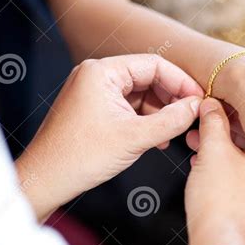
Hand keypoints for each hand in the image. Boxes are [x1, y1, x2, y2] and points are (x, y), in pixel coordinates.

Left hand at [16, 55, 201, 220]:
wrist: (45, 180)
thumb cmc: (80, 157)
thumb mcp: (134, 138)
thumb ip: (171, 120)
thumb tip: (197, 107)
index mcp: (102, 71)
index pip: (154, 64)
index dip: (180, 82)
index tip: (199, 100)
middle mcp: (96, 75)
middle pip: (147, 77)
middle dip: (170, 98)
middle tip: (191, 117)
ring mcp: (93, 91)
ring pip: (139, 94)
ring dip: (159, 112)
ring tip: (174, 133)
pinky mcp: (92, 108)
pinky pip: (127, 107)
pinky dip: (144, 120)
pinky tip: (157, 139)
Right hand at [185, 99, 244, 244]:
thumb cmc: (223, 203)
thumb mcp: (214, 150)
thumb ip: (214, 123)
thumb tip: (212, 104)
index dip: (232, 114)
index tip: (214, 111)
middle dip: (224, 137)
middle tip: (199, 131)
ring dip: (222, 158)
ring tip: (197, 151)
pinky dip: (227, 180)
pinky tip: (206, 175)